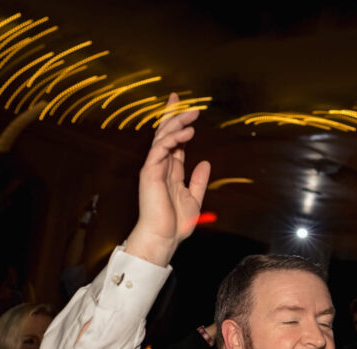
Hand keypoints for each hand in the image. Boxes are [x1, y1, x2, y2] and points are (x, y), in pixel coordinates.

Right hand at [124, 93, 210, 266]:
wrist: (163, 238)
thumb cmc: (175, 224)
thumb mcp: (194, 198)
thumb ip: (199, 180)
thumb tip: (206, 162)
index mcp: (170, 171)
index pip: (174, 141)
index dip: (179, 124)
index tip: (186, 108)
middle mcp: (160, 166)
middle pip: (166, 134)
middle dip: (175, 116)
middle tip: (187, 102)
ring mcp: (154, 168)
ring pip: (162, 137)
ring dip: (176, 123)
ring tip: (191, 114)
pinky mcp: (150, 172)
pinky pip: (160, 149)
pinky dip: (172, 139)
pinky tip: (186, 133)